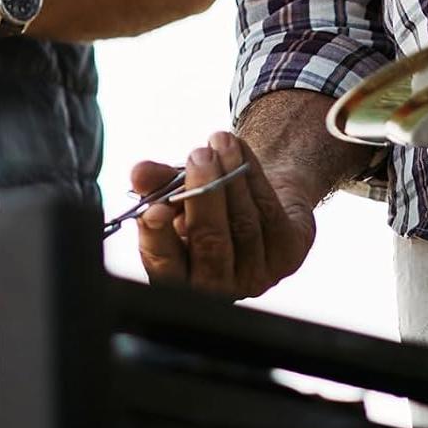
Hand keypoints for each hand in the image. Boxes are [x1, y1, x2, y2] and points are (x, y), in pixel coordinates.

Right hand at [130, 131, 315, 299]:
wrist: (255, 197)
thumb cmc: (207, 202)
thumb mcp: (176, 192)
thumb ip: (156, 185)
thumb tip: (139, 173)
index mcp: (180, 276)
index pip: (164, 265)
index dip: (158, 239)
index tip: (156, 208)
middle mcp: (218, 286)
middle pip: (210, 243)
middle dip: (204, 195)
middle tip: (198, 156)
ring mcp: (256, 275)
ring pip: (243, 224)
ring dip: (231, 176)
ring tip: (219, 141)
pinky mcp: (288, 256)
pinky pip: (270, 213)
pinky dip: (254, 176)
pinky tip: (240, 150)